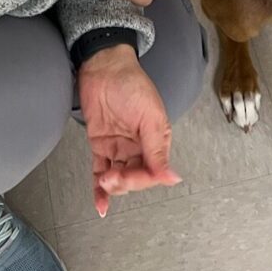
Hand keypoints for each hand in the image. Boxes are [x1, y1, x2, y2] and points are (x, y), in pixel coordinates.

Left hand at [77, 44, 181, 216]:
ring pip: (117, 178)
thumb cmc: (132, 83)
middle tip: (114, 176)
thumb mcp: (150, 117)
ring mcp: (118, 147)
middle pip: (134, 178)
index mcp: (156, 141)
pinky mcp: (100, 145)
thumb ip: (157, 150)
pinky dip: (99, 189)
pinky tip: (100, 204)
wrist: (104, 66)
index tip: (134, 176)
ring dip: (111, 186)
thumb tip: (172, 178)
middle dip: (124, 182)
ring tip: (105, 181)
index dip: (142, 178)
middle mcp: (138, 147)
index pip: (152, 172)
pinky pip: (99, 171)